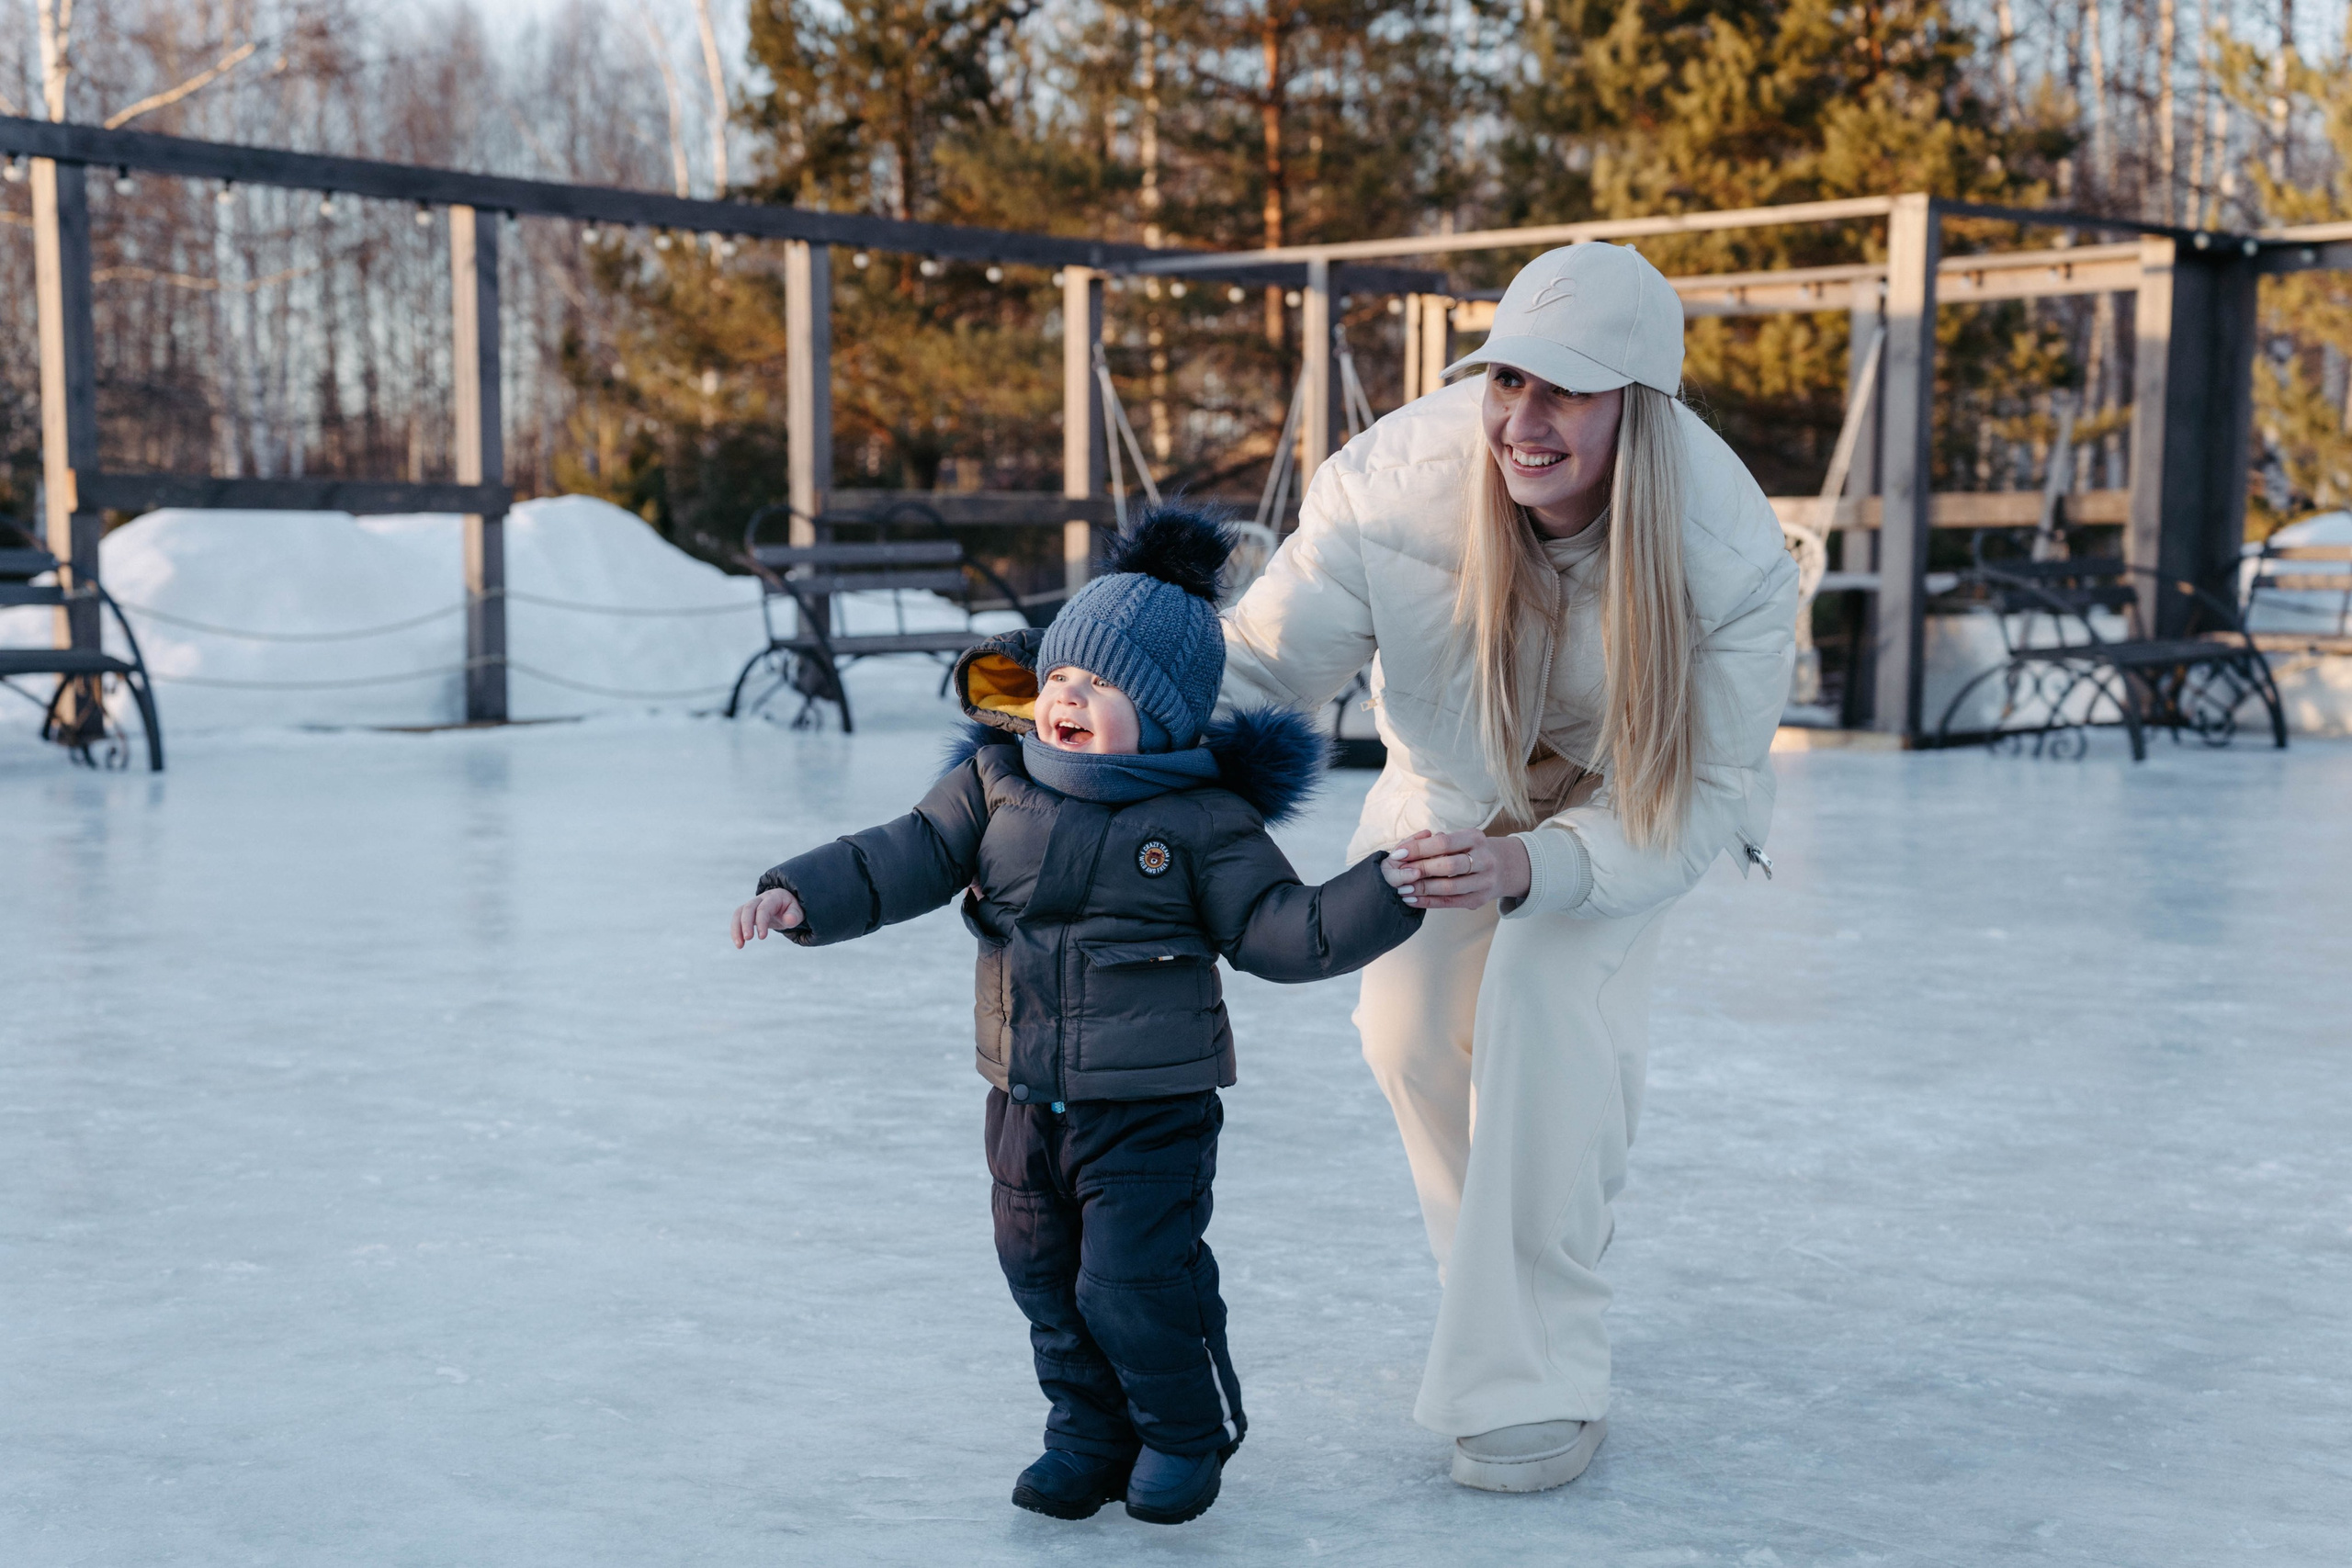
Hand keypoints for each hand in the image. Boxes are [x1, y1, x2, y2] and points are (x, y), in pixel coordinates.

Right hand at [730, 889, 803, 947]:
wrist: (785, 903)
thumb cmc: (792, 908)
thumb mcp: (797, 911)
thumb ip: (794, 915)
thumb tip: (789, 920)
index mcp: (773, 897)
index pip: (764, 908)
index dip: (761, 922)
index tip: (762, 937)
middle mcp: (760, 899)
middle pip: (748, 908)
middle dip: (746, 923)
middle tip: (748, 938)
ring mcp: (752, 905)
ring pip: (739, 913)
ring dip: (736, 929)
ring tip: (740, 946)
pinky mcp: (747, 913)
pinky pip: (737, 919)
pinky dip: (736, 931)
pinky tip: (739, 944)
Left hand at [1380, 829, 1531, 911]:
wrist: (1505, 866)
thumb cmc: (1472, 850)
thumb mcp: (1462, 839)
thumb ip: (1438, 843)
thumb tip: (1405, 851)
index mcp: (1475, 838)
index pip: (1444, 843)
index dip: (1419, 848)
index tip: (1398, 853)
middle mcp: (1484, 859)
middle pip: (1448, 866)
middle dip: (1420, 870)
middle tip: (1399, 873)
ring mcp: (1485, 881)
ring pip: (1450, 887)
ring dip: (1422, 889)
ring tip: (1402, 889)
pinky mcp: (1480, 899)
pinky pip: (1451, 902)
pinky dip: (1429, 902)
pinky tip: (1413, 899)